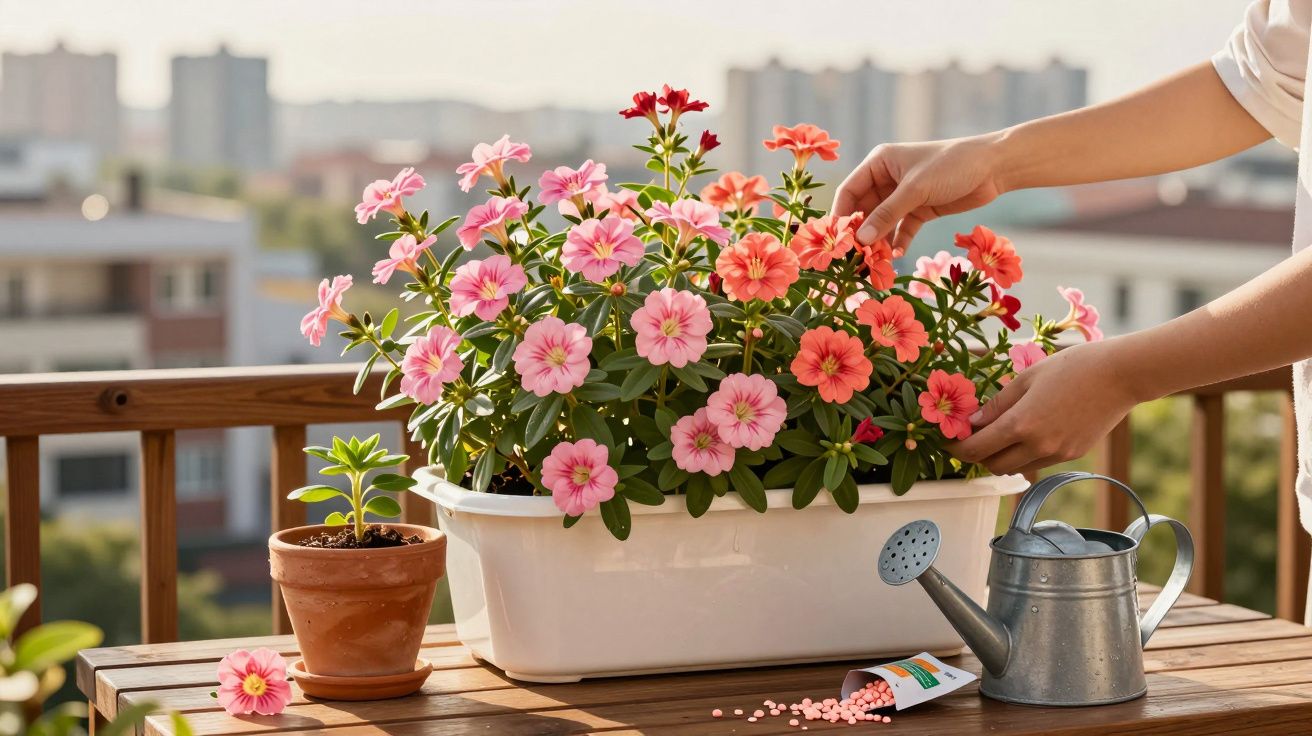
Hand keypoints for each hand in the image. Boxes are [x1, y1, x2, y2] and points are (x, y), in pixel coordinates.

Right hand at [832, 134, 1008, 254]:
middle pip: (864, 210)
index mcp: (879, 163)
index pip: (849, 191)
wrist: (993, 168)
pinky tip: (897, 255)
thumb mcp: (915, 190)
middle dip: (861, 233)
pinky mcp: (920, 209)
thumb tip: (860, 240)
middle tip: (856, 257)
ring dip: (879, 241)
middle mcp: (887, 178)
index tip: (836, 240)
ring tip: (876, 262)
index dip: (841, 215)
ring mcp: (903, 196)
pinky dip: (898, 242)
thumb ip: (886, 215)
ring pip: (882, 223)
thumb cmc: (951, 166)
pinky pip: (901, 229)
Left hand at [946, 342, 1137, 476]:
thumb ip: (997, 404)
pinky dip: (1025, 453)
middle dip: (978, 455)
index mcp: (1021, 424)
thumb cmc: (1073, 366)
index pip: (976, 451)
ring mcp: (1057, 454)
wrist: (1121, 375)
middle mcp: (1038, 446)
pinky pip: (1038, 462)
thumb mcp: (1027, 378)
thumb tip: (973, 423)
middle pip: (993, 466)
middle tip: (972, 436)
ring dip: (1002, 456)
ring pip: (1016, 468)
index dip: (957, 450)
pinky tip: (1028, 432)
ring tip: (1000, 433)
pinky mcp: (1073, 455)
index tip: (948, 442)